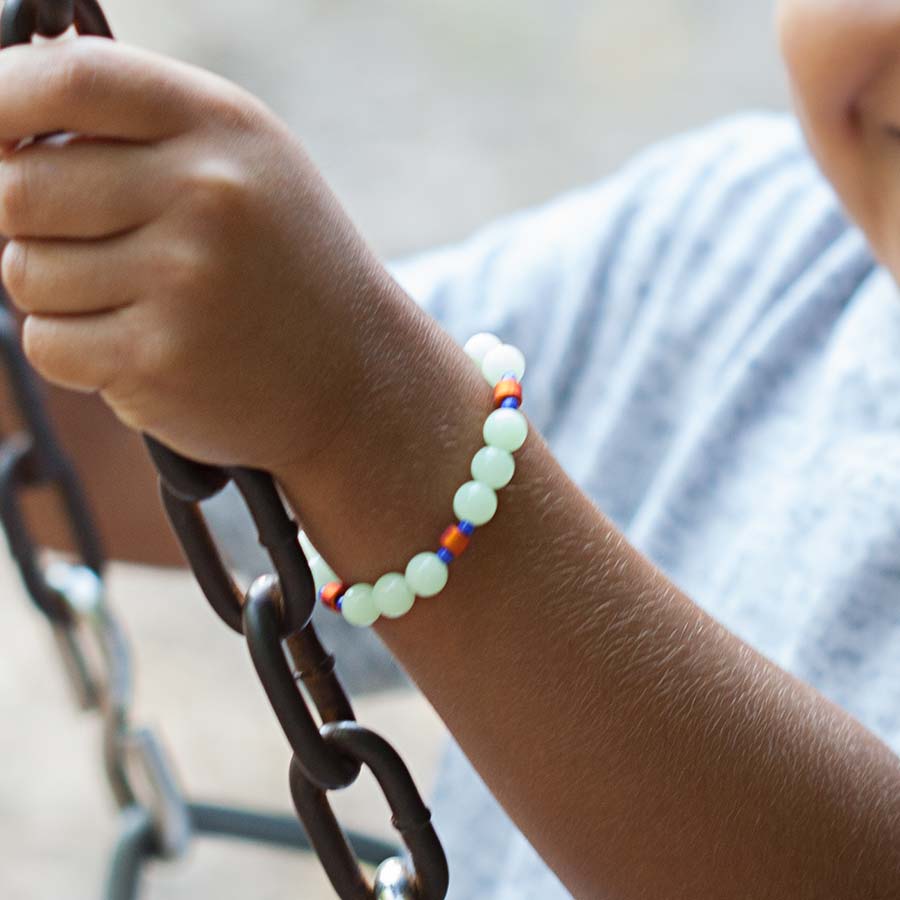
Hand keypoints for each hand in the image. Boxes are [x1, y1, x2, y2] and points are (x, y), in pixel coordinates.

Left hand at [0, 37, 397, 472]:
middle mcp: (203, 197)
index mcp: (221, 130)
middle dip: (24, 219)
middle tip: (81, 242)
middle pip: (18, 186)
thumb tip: (4, 117)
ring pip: (23, 273)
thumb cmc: (289, 268)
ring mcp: (182, 283)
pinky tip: (142, 348)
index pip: (68, 79)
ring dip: (54, 291)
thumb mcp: (248, 168)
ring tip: (136, 302)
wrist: (361, 378)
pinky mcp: (159, 362)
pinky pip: (46, 345)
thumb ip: (144, 131)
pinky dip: (74, 350)